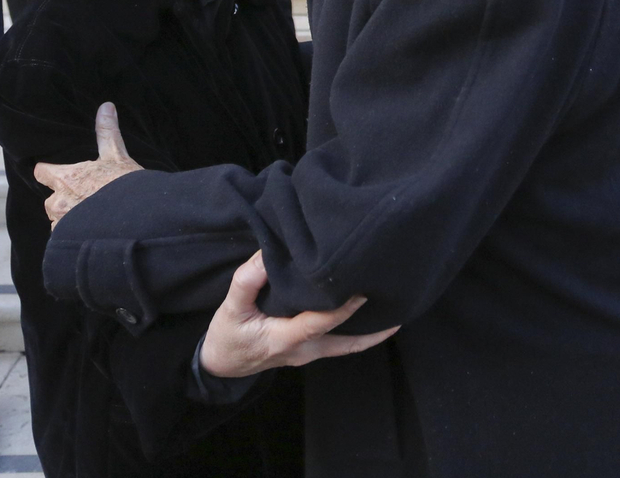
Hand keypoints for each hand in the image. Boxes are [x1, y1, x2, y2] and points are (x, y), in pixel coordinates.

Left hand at [34, 103, 141, 228]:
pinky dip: (76, 236)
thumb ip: (107, 132)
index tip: (59, 174)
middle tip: (86, 199)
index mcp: (65, 179)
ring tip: (92, 218)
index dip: (49, 172)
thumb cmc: (124, 187)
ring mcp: (62, 226)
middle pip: (50, 200)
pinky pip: (66, 239)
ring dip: (70, 220)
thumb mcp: (117, 155)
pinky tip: (93, 232)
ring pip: (58, 221)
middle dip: (64, 201)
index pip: (41, 172)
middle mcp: (57, 203)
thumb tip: (106, 106)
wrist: (138, 219)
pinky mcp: (69, 243)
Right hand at [200, 251, 399, 378]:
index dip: (343, 307)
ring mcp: (310, 353)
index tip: (362, 288)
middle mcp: (305, 349)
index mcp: (284, 338)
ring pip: (349, 344)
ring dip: (372, 330)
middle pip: (348, 340)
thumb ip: (246, 281)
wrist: (222, 365)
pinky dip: (360, 331)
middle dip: (373, 325)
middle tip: (397, 298)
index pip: (320, 322)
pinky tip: (373, 314)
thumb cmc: (227, 336)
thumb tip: (267, 254)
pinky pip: (342, 342)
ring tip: (397, 307)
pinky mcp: (312, 350)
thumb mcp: (229, 308)